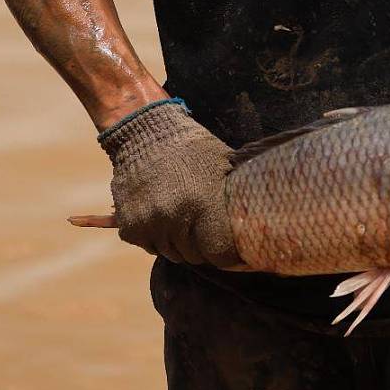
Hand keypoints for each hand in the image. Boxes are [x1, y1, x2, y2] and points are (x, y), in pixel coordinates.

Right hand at [100, 100, 242, 267]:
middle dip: (200, 246)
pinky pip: (147, 246)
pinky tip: (158, 216)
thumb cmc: (190, 148)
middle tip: (200, 229)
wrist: (144, 132)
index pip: (220, 254)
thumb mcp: (222, 166)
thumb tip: (260, 223)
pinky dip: (153, 237)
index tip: (230, 251)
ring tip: (179, 218)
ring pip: (170, 253)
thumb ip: (234, 199)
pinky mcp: (129, 226)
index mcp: (203, 204)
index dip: (227, 255)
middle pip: (194, 256)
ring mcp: (149, 224)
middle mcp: (174, 218)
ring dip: (176, 242)